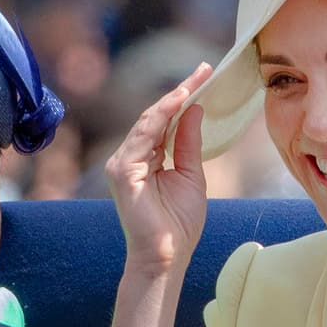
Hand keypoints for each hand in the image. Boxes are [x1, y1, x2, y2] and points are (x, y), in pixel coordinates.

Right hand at [106, 63, 211, 271]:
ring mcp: (122, 164)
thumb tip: (195, 109)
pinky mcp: (122, 171)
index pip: (164, 122)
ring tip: (195, 80)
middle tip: (204, 70)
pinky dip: (161, 116)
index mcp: (146, 159)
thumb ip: (188, 143)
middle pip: (155, 117)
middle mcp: (130, 158)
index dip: (183, 98)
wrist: (166, 256)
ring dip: (172, 99)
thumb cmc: (178, 223)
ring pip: (148, 122)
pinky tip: (179, 101)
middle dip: (180, 92)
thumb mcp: (191, 175)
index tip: (205, 76)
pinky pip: (143, 136)